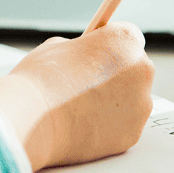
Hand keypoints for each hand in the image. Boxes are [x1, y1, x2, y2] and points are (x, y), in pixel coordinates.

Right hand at [0, 22, 154, 171]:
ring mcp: (140, 105)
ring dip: (114, 102)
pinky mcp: (133, 134)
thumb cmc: (42, 79)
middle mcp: (141, 70)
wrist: (32, 120)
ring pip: (131, 101)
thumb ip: (82, 50)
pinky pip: (123, 126)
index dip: (110, 48)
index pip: (128, 38)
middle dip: (116, 75)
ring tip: (81, 108)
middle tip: (87, 84)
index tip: (100, 55)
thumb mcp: (59, 46)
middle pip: (134, 69)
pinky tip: (84, 125)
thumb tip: (86, 59)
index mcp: (125, 41)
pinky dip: (109, 127)